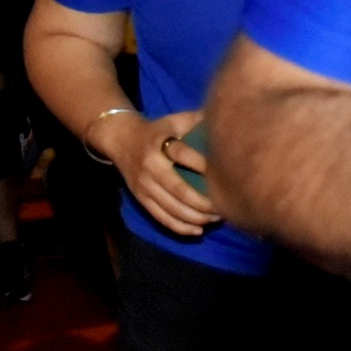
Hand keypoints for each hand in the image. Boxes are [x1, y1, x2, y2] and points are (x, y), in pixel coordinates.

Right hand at [106, 109, 220, 237]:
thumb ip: (199, 120)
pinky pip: (161, 218)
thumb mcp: (175, 120)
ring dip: (196, 218)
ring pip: (172, 208)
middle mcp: (150, 167)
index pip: (185, 155)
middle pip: (180, 190)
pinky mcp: (141, 199)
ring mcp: (144, 186)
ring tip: (217, 219)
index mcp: (159, 144)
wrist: (121, 139)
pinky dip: (180, 227)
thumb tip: (229, 119)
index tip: (228, 175)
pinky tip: (198, 231)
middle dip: (205, 203)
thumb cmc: (158, 130)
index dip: (206, 166)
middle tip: (226, 206)